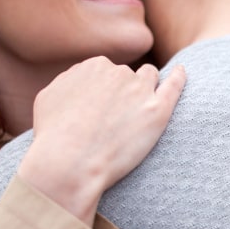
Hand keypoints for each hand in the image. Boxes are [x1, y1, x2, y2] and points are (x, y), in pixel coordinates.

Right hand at [18, 57, 184, 224]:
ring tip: (141, 110)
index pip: (106, 72)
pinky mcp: (158, 110)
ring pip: (150, 77)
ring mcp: (139, 89)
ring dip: (147, 87)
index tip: (103, 110)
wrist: (69, 162)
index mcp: (93, 66)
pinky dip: (179, 77)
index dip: (106, 92)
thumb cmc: (53, 137)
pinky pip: (174, 85)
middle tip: (116, 121)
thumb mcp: (48, 99)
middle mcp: (118, 72)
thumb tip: (78, 80)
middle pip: (128, 76)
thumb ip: (68, 83)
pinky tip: (181, 73)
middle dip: (125, 92)